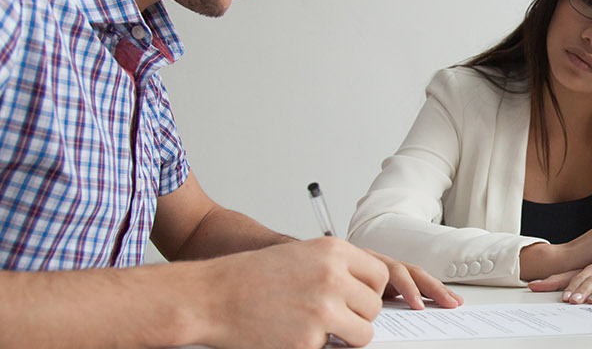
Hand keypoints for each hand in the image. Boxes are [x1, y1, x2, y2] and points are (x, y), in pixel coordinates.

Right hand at [199, 237, 459, 347]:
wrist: (211, 297)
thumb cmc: (252, 277)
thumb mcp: (302, 256)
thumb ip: (339, 269)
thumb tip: (369, 293)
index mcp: (334, 252)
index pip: (380, 275)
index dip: (370, 291)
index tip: (358, 299)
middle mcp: (333, 278)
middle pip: (374, 307)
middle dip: (357, 316)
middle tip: (331, 317)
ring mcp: (322, 310)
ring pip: (363, 333)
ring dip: (347, 337)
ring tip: (318, 329)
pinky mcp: (308, 341)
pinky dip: (315, 347)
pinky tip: (290, 334)